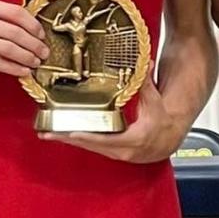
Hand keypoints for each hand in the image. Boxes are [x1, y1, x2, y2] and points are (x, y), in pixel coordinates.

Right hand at [0, 0, 47, 77]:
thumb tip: (32, 31)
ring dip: (26, 57)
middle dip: (34, 44)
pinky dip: (13, 68)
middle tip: (43, 52)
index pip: (16, 12)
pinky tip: (22, 71)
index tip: (42, 35)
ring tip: (35, 63)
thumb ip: (2, 19)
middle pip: (14, 31)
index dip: (33, 25)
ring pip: (7, 48)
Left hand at [42, 77, 186, 163]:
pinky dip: (78, 142)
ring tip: (49, 134)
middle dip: (68, 139)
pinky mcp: (114, 154)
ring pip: (90, 148)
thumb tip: (144, 63)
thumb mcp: (154, 102)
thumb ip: (146, 83)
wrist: (170, 139)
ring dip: (69, 142)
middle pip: (91, 145)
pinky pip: (93, 148)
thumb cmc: (163, 121)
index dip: (87, 136)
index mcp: (135, 139)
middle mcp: (124, 151)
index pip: (106, 139)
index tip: (71, 132)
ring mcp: (118, 154)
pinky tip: (64, 136)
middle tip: (48, 133)